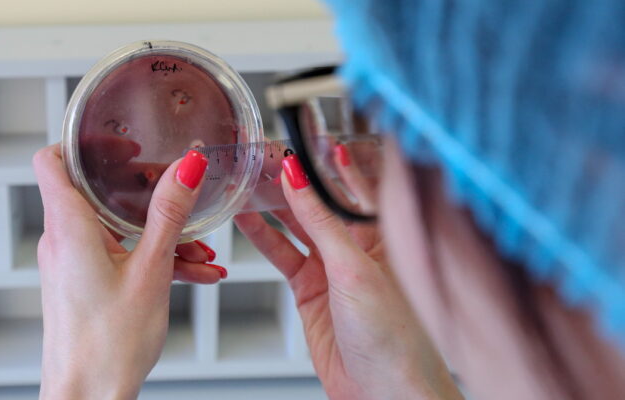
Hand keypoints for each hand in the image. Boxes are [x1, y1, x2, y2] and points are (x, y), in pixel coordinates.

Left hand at [34, 144, 224, 398]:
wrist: (88, 397)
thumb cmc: (106, 346)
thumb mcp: (151, 270)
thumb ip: (168, 214)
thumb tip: (186, 167)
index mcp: (68, 228)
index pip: (52, 160)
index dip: (83, 142)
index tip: (120, 138)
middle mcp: (63, 240)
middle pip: (95, 192)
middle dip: (144, 191)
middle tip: (176, 188)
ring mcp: (74, 262)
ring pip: (117, 229)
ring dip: (159, 233)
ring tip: (201, 251)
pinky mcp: (85, 282)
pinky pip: (120, 255)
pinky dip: (153, 257)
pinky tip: (194, 272)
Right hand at [234, 154, 460, 398]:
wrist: (383, 394)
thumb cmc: (396, 338)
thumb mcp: (355, 268)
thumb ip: (321, 222)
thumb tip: (299, 180)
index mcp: (384, 235)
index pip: (353, 187)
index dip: (328, 164)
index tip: (304, 141)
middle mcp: (358, 249)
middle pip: (319, 205)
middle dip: (293, 182)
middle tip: (264, 160)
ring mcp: (332, 270)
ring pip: (297, 228)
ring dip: (273, 207)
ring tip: (248, 183)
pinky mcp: (310, 291)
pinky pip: (283, 257)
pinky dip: (264, 239)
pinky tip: (248, 221)